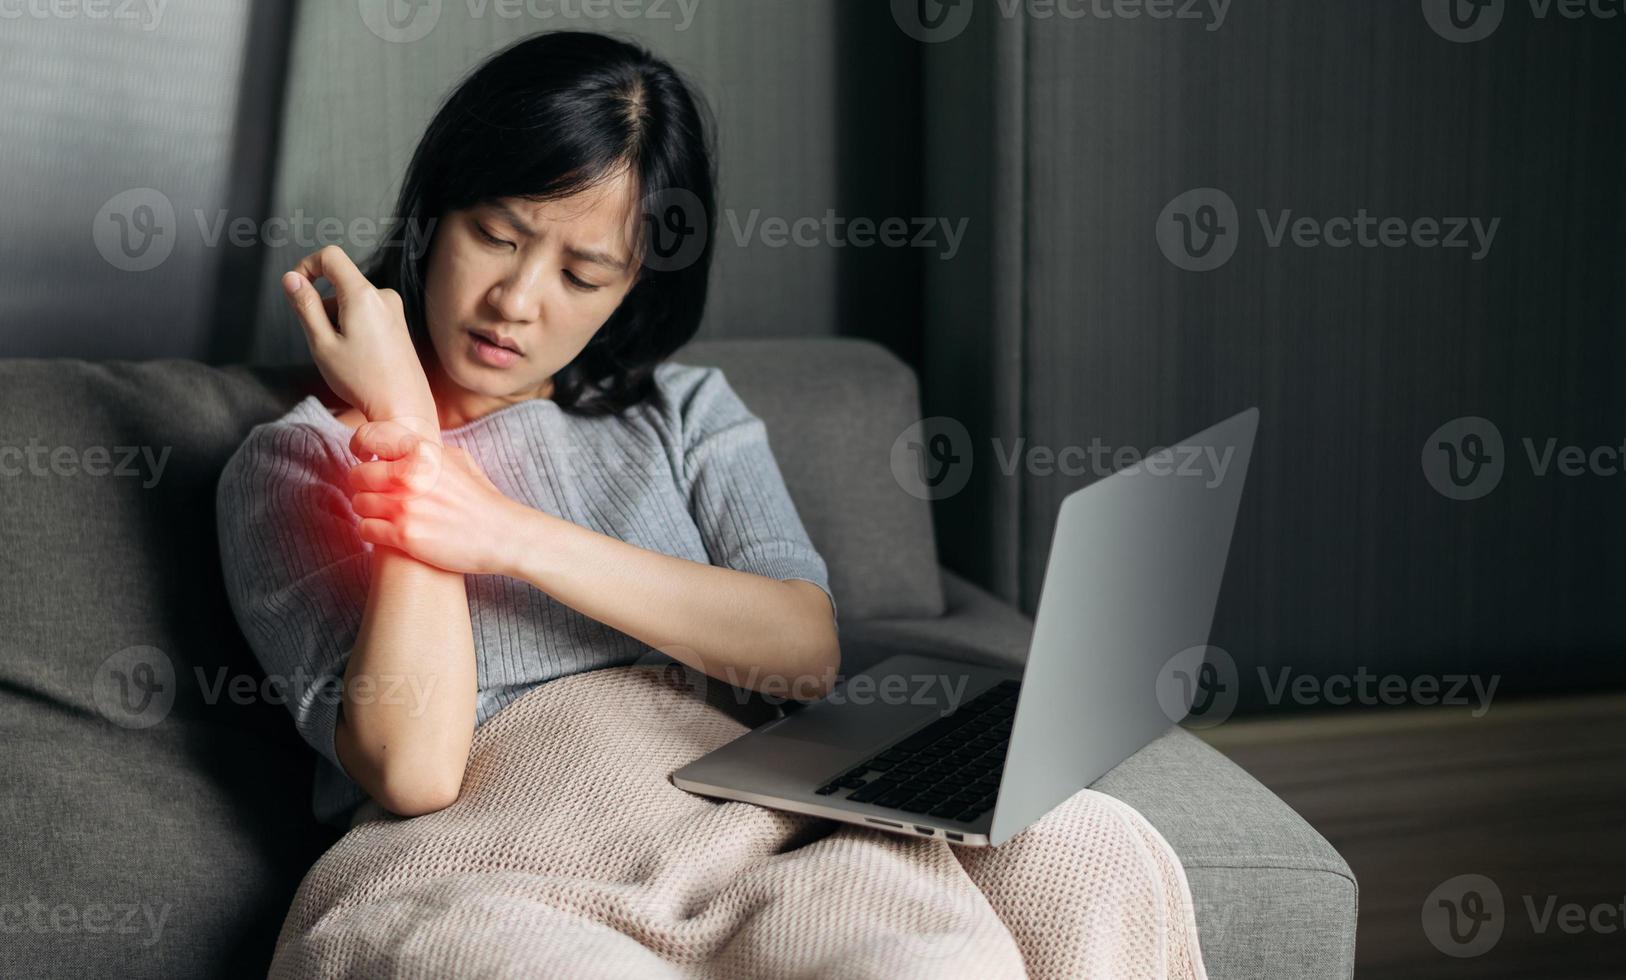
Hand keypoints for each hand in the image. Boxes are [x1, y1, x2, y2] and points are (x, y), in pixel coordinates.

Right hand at [283, 245, 435, 429]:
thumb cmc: (363, 381)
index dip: (307, 265)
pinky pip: (366, 314)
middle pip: (339, 284)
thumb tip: (291, 278)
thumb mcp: (322, 343)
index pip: (331, 255)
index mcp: (363, 295)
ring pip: (350, 302)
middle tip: (326, 345)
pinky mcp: (398, 323)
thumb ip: (305, 306)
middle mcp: (383, 296)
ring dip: (337, 322)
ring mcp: (394, 310)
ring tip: (346, 356)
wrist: (404, 408)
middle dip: (322, 308)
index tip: (296, 289)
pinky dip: (352, 328)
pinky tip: (359, 357)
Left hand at [346, 419, 531, 575]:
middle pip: (358, 475)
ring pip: (359, 503)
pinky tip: (386, 532)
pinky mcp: (403, 535)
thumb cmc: (481, 499)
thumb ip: (427, 450)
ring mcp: (404, 506)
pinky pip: (365, 529)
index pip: (371, 436)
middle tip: (376, 493)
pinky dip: (372, 531)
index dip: (360, 445)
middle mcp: (410, 475)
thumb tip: (401, 443)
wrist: (501, 535)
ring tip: (384, 514)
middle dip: (364, 485)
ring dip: (368, 510)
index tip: (364, 457)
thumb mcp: (459, 460)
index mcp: (422, 452)